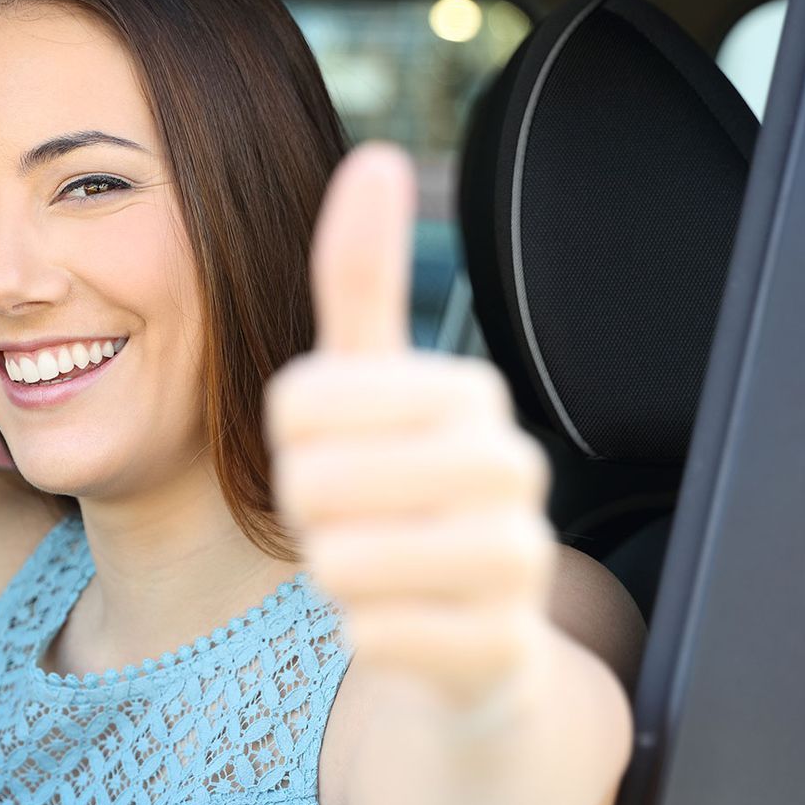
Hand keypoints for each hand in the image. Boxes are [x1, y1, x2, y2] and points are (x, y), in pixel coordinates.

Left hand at [265, 143, 557, 714]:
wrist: (481, 638)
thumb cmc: (405, 492)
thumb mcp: (376, 384)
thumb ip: (365, 279)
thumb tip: (376, 156)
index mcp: (468, 392)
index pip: (297, 402)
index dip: (289, 441)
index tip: (337, 451)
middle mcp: (510, 467)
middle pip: (312, 482)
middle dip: (310, 511)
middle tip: (358, 518)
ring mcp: (515, 561)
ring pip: (337, 560)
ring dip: (332, 572)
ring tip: (381, 564)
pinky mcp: (497, 648)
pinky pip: (367, 633)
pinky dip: (361, 631)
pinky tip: (405, 621)